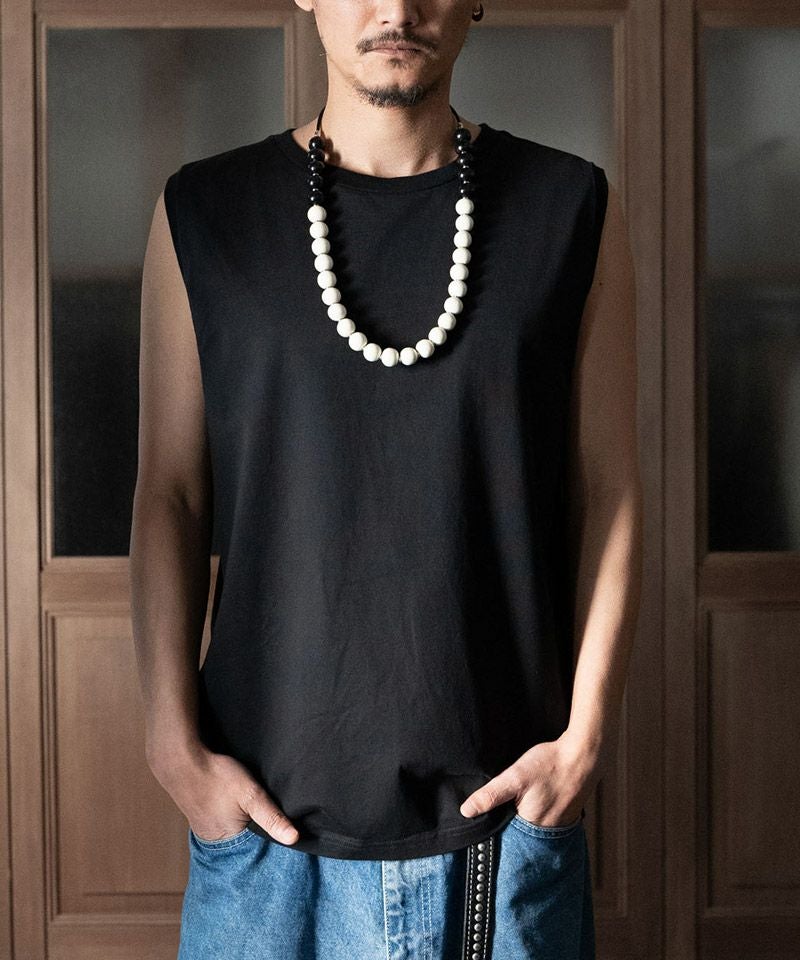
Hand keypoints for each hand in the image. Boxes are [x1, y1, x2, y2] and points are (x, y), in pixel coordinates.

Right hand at [149, 740, 298, 843]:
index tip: (286, 839)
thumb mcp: (251, 794)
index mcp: (226, 844)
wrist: (181, 760)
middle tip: (271, 822)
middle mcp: (214, 842)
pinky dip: (235, 819)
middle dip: (259, 836)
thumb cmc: (216, 776)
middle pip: (245, 845)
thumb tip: (295, 839)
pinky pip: (225, 824)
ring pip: (235, 834)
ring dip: (246, 826)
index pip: (256, 853)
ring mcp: (206, 830)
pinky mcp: (202, 817)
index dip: (271, 846)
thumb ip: (272, 817)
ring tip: (255, 814)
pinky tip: (238, 808)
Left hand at [459, 733, 601, 826]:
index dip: (492, 836)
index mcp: (530, 828)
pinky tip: (532, 804)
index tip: (480, 833)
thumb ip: (491, 795)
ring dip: (521, 824)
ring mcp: (557, 828)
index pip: (504, 842)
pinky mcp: (565, 818)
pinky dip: (536, 818)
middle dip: (506, 831)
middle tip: (498, 816)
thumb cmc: (549, 765)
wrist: (583, 755)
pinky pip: (544, 825)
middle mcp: (545, 835)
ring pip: (531, 832)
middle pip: (518, 838)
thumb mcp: (515, 776)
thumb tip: (466, 812)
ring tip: (515, 809)